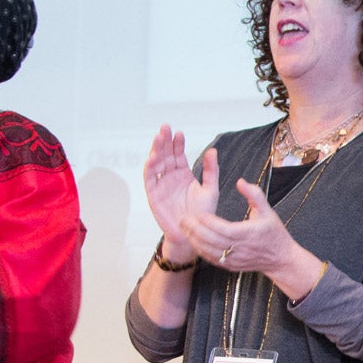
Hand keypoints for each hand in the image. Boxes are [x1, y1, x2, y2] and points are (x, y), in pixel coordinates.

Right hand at [140, 126, 202, 266]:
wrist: (194, 234)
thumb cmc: (203, 214)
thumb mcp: (210, 189)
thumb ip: (211, 171)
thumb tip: (213, 150)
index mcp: (183, 174)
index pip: (178, 154)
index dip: (178, 144)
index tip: (180, 133)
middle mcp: (171, 177)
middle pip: (166, 155)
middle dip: (165, 141)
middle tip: (165, 128)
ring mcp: (161, 185)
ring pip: (156, 163)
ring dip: (156, 150)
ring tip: (159, 137)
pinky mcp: (153, 194)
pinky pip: (150, 178)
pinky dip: (150, 167)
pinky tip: (153, 156)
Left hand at [185, 176, 324, 300]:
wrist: (281, 258)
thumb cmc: (274, 233)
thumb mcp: (267, 211)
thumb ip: (254, 194)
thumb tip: (240, 181)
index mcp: (248, 234)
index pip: (223, 228)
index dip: (208, 222)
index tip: (197, 213)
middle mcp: (240, 249)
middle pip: (212, 240)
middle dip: (195, 230)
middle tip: (183, 220)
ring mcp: (235, 260)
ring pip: (209, 251)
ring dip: (195, 241)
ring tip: (184, 229)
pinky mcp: (232, 267)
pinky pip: (212, 260)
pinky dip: (201, 251)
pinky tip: (194, 242)